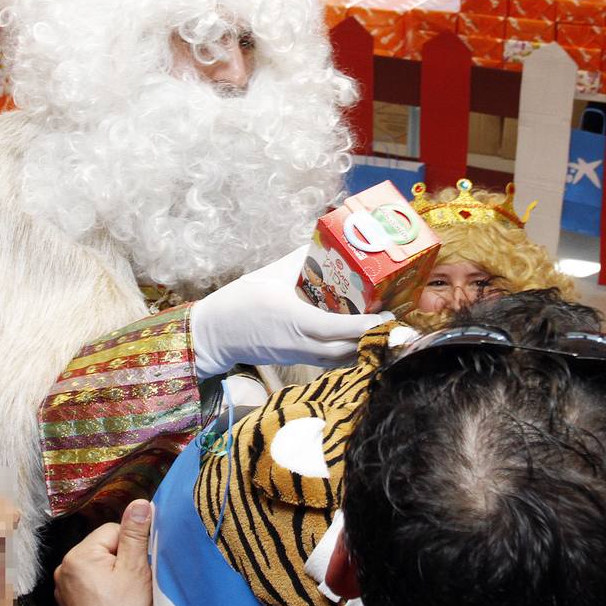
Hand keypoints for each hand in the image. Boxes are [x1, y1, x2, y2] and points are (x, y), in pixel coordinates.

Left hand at [54, 499, 154, 605]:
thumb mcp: (135, 570)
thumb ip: (135, 535)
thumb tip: (140, 503)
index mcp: (79, 555)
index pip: (113, 530)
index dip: (131, 548)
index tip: (136, 569)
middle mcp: (64, 566)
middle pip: (104, 546)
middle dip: (121, 560)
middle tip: (130, 584)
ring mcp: (63, 584)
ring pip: (97, 563)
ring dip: (112, 573)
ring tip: (121, 594)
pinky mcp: (66, 599)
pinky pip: (88, 580)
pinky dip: (101, 586)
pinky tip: (110, 602)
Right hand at [190, 246, 390, 376]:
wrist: (214, 334)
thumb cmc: (239, 302)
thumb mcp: (269, 274)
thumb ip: (298, 260)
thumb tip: (324, 244)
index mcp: (293, 320)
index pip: (336, 329)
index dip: (363, 327)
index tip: (385, 318)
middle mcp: (299, 343)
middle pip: (345, 352)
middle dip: (371, 341)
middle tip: (392, 324)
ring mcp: (297, 355)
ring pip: (338, 361)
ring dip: (361, 349)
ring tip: (379, 332)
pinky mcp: (295, 360)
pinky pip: (328, 362)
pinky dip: (346, 353)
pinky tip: (357, 339)